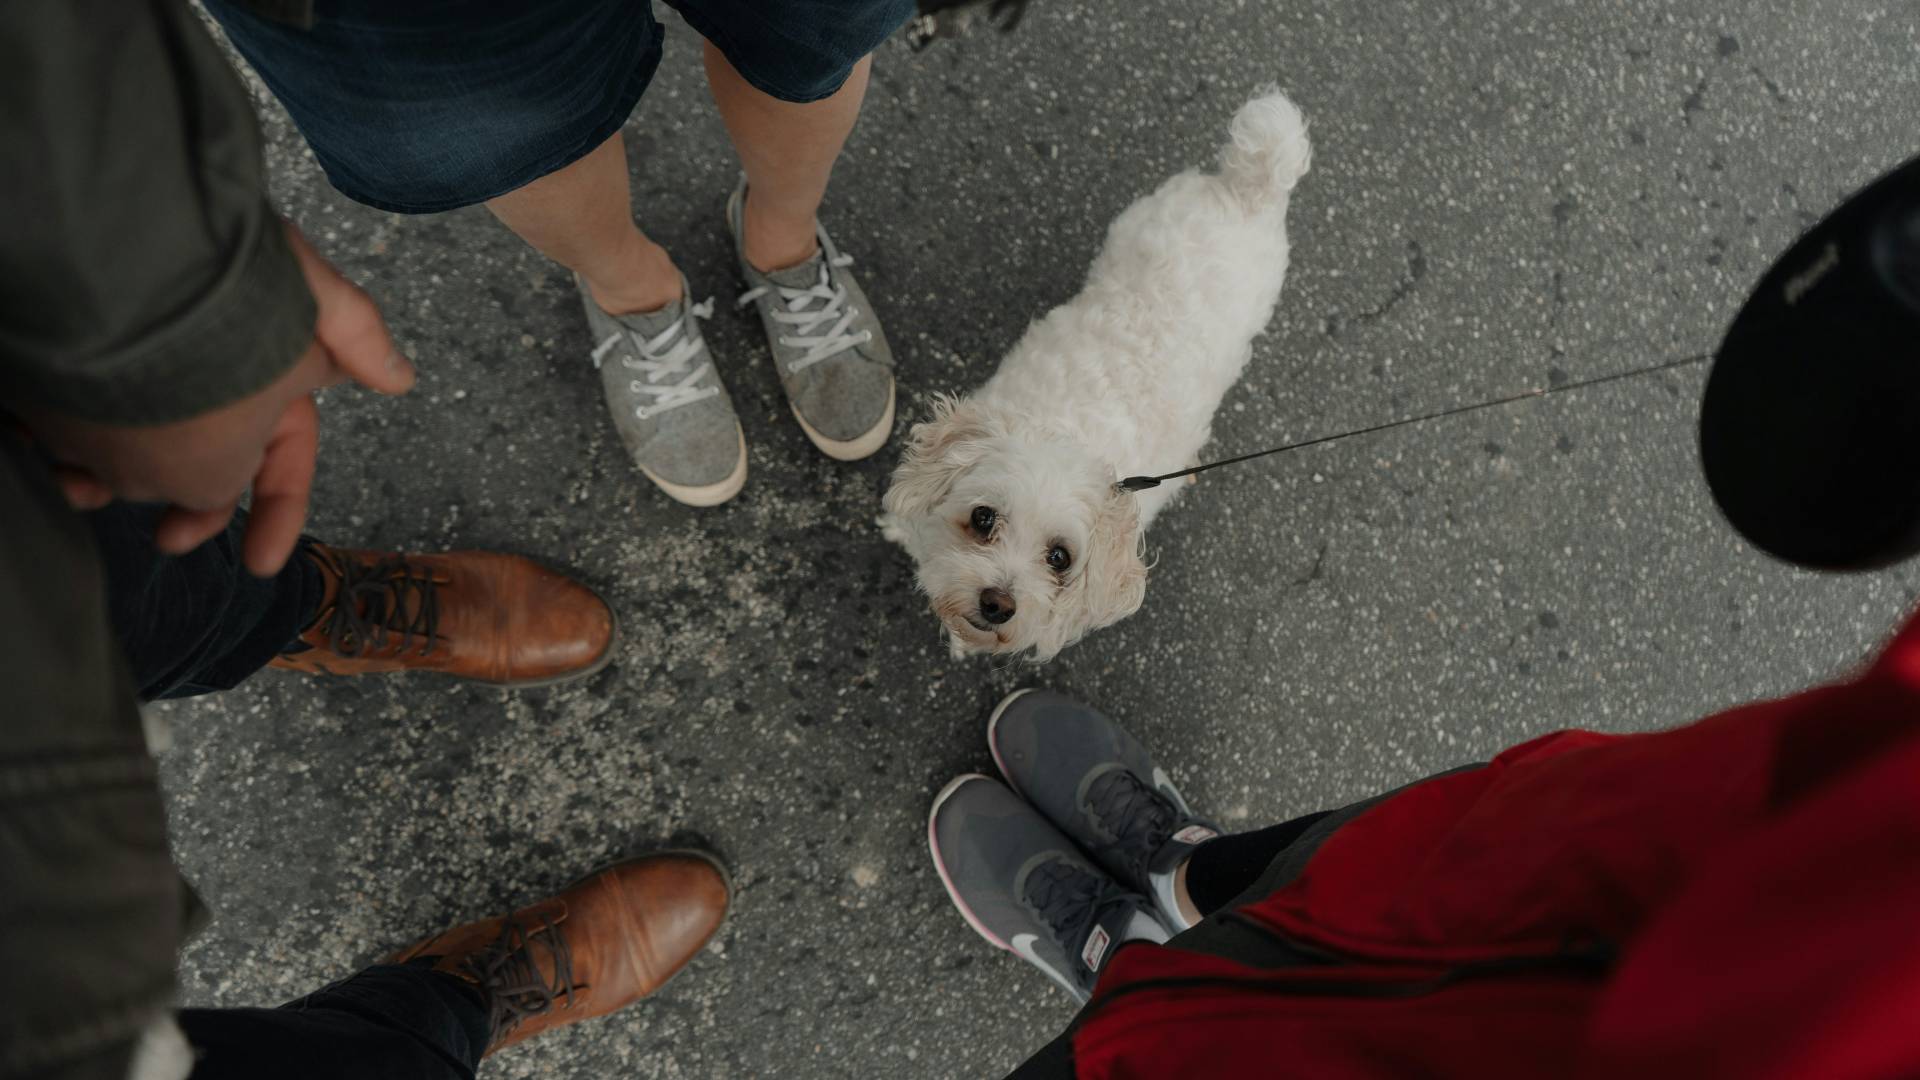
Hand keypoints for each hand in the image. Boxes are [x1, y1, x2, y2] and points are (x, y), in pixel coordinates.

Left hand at [27, 223, 414, 574]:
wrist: (118, 230)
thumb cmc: (217, 256)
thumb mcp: (305, 292)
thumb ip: (357, 334)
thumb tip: (402, 378)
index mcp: (267, 374)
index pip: (284, 456)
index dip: (280, 511)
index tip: (260, 563)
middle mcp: (206, 379)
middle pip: (205, 467)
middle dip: (188, 507)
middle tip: (167, 538)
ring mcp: (138, 376)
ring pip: (133, 453)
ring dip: (114, 481)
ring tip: (84, 484)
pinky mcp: (74, 368)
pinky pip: (69, 423)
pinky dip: (58, 444)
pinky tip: (49, 450)